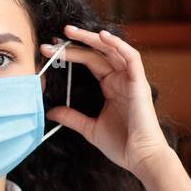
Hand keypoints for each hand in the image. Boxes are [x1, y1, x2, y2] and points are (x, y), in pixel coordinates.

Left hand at [42, 25, 171, 177]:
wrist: (140, 158)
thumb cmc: (121, 145)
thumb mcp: (90, 129)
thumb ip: (72, 118)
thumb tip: (50, 112)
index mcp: (110, 87)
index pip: (89, 62)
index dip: (70, 55)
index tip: (50, 51)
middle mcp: (120, 79)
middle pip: (97, 52)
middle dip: (76, 43)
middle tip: (55, 36)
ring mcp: (130, 80)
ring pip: (112, 49)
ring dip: (92, 38)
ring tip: (71, 32)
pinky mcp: (139, 83)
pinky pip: (131, 57)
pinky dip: (118, 45)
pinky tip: (102, 36)